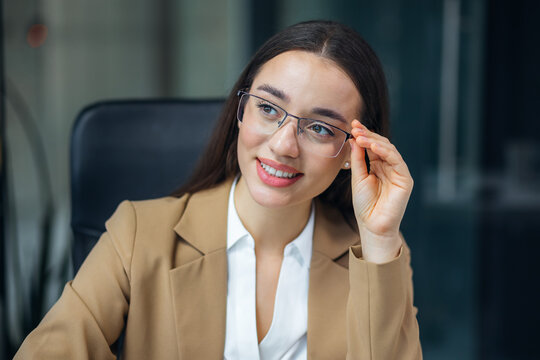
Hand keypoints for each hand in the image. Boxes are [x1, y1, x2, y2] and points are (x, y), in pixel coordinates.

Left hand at [349, 120, 413, 262]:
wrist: (372, 226)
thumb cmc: (365, 205)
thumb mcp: (358, 178)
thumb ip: (357, 159)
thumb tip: (354, 139)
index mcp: (378, 166)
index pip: (371, 146)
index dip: (363, 135)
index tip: (352, 125)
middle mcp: (389, 167)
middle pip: (380, 144)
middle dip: (368, 134)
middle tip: (355, 127)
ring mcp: (398, 172)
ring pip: (389, 149)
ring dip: (374, 140)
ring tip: (360, 136)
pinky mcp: (405, 179)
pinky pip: (396, 160)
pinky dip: (385, 151)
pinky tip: (373, 146)